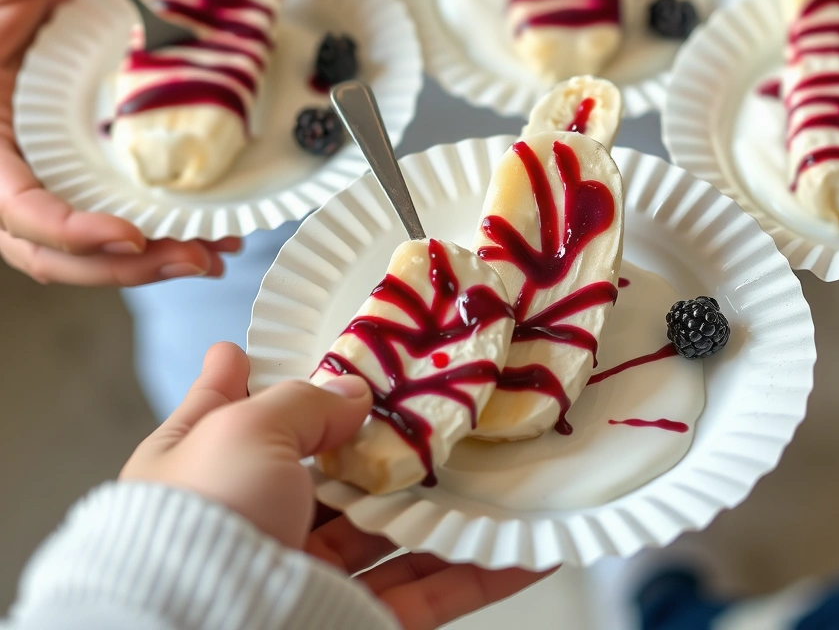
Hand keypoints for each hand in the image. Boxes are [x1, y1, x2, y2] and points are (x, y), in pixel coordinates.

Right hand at [0, 0, 239, 284]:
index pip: (12, 206)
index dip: (68, 231)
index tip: (130, 235)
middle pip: (49, 249)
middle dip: (124, 267)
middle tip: (200, 256)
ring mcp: (29, 180)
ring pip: (76, 249)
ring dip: (144, 262)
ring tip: (215, 253)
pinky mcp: (59, 178)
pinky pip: (94, 222)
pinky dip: (144, 237)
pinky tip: (200, 232)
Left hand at [122, 343, 549, 628]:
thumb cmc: (205, 522)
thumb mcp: (243, 431)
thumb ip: (303, 401)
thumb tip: (352, 390)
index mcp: (203, 471)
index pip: (224, 411)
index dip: (242, 376)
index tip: (267, 345)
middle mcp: (250, 523)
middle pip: (326, 472)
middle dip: (378, 443)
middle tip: (431, 405)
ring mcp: (304, 576)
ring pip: (389, 532)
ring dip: (442, 504)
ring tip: (496, 467)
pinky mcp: (353, 621)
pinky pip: (430, 593)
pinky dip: (480, 572)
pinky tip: (527, 547)